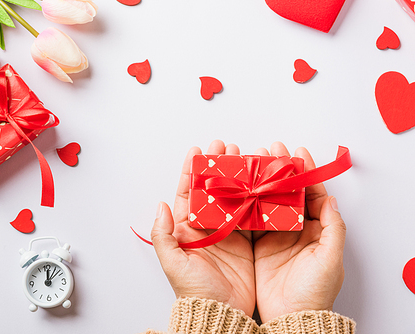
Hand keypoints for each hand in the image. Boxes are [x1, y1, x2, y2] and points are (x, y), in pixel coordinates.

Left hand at [151, 140, 255, 315]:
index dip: (193, 171)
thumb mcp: (174, 263)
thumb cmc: (194, 290)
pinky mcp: (247, 240)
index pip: (189, 193)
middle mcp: (208, 226)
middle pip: (214, 189)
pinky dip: (256, 196)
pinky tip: (260, 181)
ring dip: (239, 176)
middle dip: (219, 166)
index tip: (198, 150)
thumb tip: (160, 206)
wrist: (221, 312)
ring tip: (246, 156)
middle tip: (227, 146)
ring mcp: (228, 232)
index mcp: (188, 229)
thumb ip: (164, 235)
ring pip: (234, 196)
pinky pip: (252, 213)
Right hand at [253, 142, 345, 322]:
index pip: (310, 195)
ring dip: (260, 181)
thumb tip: (331, 199)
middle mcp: (294, 229)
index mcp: (315, 230)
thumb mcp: (329, 261)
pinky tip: (239, 187)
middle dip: (278, 170)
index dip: (304, 173)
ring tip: (252, 162)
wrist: (289, 317)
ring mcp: (274, 235)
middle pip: (286, 193)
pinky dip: (244, 202)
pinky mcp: (256, 244)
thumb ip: (334, 230)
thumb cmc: (314, 292)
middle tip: (270, 151)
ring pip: (266, 200)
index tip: (297, 153)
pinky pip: (250, 217)